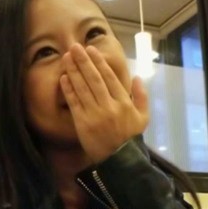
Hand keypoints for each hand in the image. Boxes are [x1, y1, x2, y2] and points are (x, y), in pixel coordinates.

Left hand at [60, 44, 148, 162]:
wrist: (120, 161)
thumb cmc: (131, 138)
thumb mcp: (143, 118)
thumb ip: (142, 97)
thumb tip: (137, 77)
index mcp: (124, 102)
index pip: (110, 77)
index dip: (99, 62)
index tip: (90, 50)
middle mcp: (109, 105)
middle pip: (94, 78)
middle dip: (83, 61)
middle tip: (74, 47)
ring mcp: (95, 114)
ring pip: (83, 88)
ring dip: (74, 71)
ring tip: (66, 58)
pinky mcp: (83, 123)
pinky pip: (74, 102)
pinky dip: (69, 89)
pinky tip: (64, 78)